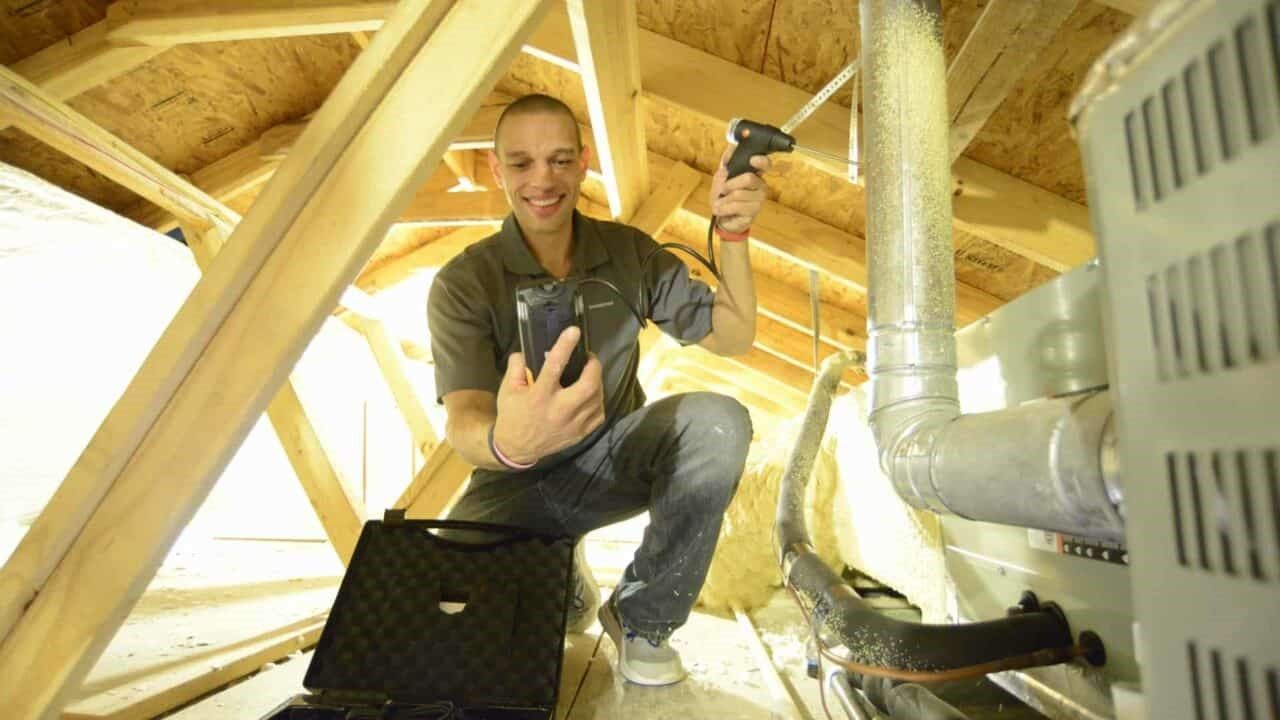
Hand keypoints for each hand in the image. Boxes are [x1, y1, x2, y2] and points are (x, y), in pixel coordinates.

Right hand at [492, 326, 605, 463]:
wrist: (516, 449)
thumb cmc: (512, 415)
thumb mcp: (507, 390)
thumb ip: (516, 368)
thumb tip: (523, 352)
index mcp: (539, 396)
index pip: (555, 366)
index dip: (566, 346)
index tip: (574, 331)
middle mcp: (559, 410)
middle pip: (588, 385)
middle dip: (594, 367)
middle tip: (589, 359)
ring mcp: (573, 424)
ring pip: (597, 399)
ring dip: (597, 383)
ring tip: (590, 375)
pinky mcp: (580, 434)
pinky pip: (599, 415)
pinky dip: (598, 402)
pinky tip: (591, 395)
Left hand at [709, 146, 771, 233]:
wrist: (722, 219)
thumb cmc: (723, 197)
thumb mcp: (720, 178)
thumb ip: (725, 164)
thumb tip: (731, 147)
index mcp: (755, 174)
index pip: (765, 164)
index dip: (761, 161)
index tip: (752, 159)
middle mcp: (760, 185)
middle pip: (749, 178)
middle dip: (729, 184)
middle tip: (721, 190)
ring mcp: (759, 199)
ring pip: (739, 194)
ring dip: (723, 199)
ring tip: (717, 204)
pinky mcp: (754, 212)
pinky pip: (737, 207)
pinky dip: (724, 208)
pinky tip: (720, 210)